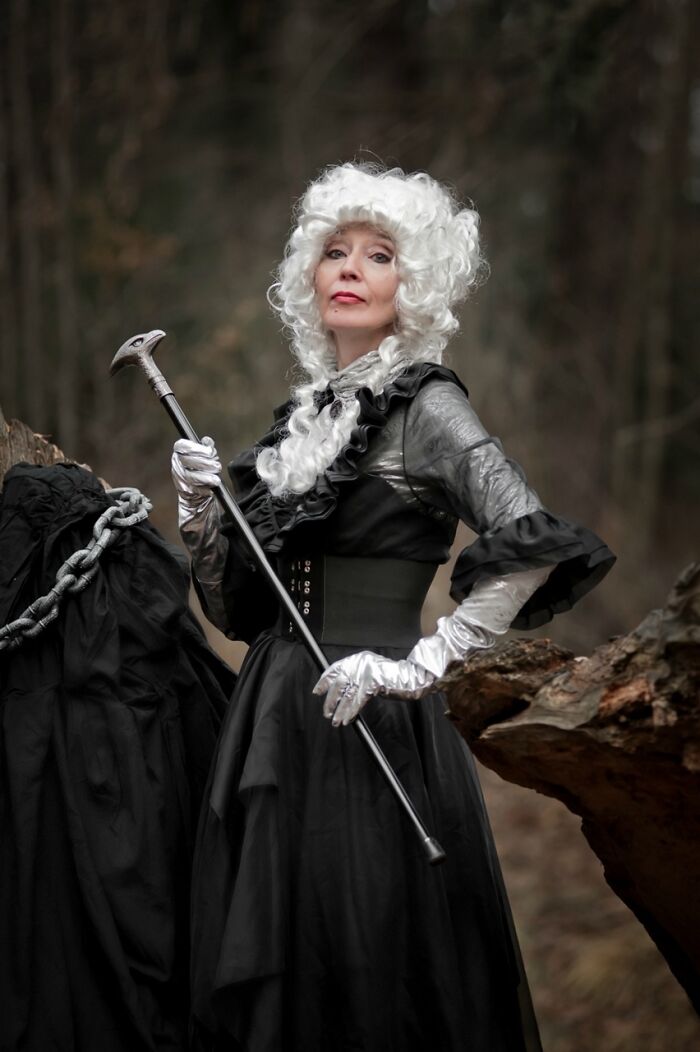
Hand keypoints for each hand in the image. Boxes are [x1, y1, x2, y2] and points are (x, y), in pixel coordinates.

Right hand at [171, 437, 221, 511]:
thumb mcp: (205, 456)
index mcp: (180, 452)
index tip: (210, 452)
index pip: (182, 446)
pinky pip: (194, 490)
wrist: (196, 491)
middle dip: (206, 464)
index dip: (197, 448)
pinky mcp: (184, 491)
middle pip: (188, 461)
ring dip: (206, 478)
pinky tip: (210, 488)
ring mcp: (179, 478)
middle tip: (216, 466)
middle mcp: (177, 464)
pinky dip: (205, 489)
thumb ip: (206, 447)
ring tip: (216, 480)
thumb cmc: (201, 470)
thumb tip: (207, 441)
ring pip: (191, 477)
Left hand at [312, 650, 434, 726]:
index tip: (317, 692)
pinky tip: (347, 719)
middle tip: (327, 713)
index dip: (325, 681)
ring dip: (340, 710)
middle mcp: (360, 663)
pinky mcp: (374, 682)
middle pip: (339, 683)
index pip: (336, 668)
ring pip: (347, 694)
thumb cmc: (393, 678)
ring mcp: (367, 672)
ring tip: (336, 721)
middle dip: (331, 700)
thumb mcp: (371, 673)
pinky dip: (351, 711)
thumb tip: (339, 691)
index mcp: (358, 659)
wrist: (413, 677)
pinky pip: (358, 700)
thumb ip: (356, 677)